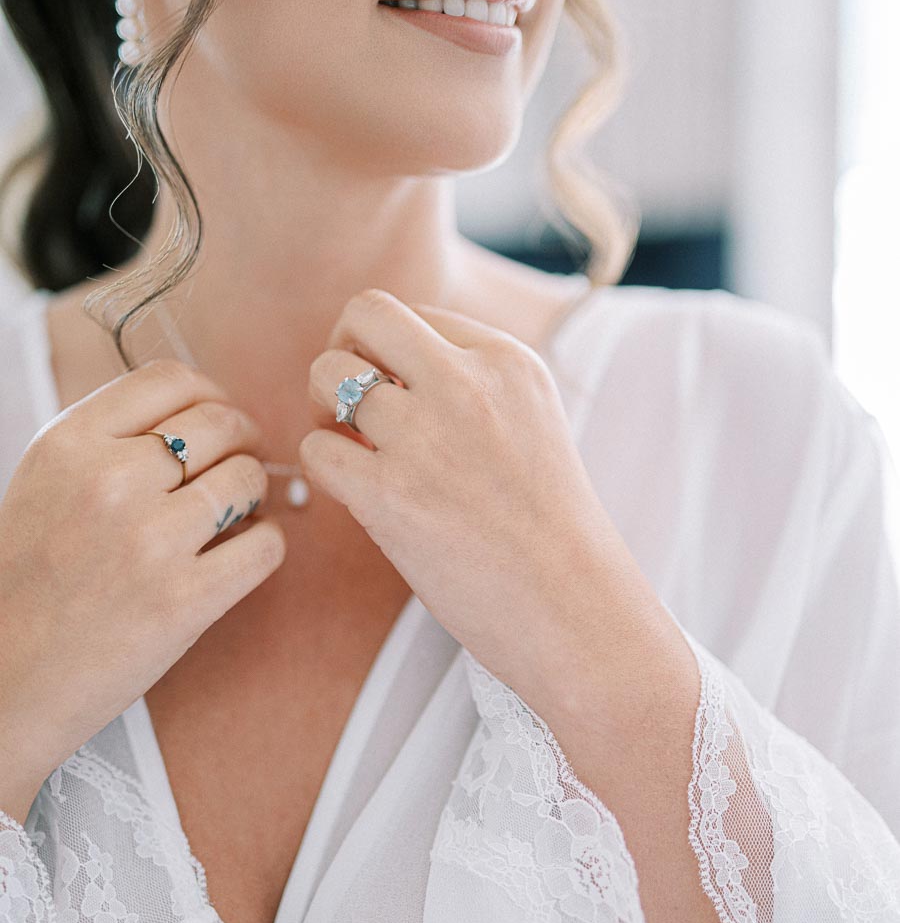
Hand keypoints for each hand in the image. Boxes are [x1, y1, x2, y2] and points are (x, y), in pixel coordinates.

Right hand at [0, 358, 285, 821]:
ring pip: (249, 480)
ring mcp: (149, 541)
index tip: (220, 420)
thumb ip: (110, 440)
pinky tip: (240, 554)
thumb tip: (202, 414)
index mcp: (69, 444)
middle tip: (240, 467)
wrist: (6, 677)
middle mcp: (109, 481)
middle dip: (244, 441)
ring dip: (254, 495)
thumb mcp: (46, 484)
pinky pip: (266, 546)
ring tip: (232, 518)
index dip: (212, 395)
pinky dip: (265, 545)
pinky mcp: (184, 600)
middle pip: (221, 424)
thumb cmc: (29, 583)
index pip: (171, 380)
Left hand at [298, 288, 668, 731]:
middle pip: (365, 313)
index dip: (391, 358)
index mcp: (509, 361)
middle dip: (340, 351)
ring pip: (327, 376)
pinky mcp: (391, 495)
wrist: (575, 609)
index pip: (417, 317)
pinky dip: (323, 469)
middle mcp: (467, 383)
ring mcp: (426, 436)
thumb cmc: (550, 534)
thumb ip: (475, 390)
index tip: (402, 405)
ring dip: (322, 411)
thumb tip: (384, 380)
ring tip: (349, 452)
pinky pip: (316, 449)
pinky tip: (354, 495)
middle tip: (347, 406)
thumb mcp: (532, 427)